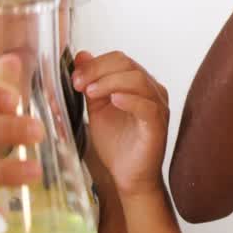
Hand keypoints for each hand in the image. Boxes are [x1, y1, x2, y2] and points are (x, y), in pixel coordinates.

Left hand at [72, 50, 169, 197]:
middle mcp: (151, 90)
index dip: (95, 64)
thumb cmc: (116, 144)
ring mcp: (157, 106)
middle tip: (78, 83)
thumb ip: (91, 83)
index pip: (119, 59)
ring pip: (137, 80)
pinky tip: (114, 101)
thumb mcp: (96, 109)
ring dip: (110, 82)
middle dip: (99, 70)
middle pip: (128, 65)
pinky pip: (147, 106)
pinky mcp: (158, 124)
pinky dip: (130, 100)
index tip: (75, 77)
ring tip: (90, 92)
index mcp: (138, 83)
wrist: (128, 176)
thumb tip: (81, 56)